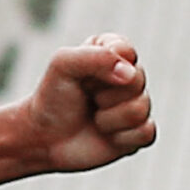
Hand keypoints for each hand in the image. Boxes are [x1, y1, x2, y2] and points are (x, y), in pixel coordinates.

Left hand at [18, 34, 154, 173]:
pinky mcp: (138, 133)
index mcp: (111, 53)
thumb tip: (129, 73)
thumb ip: (94, 57)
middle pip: (137, 80)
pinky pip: (146, 132)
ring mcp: (135, 104)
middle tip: (88, 98)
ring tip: (94, 118)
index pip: (125, 50)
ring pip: (140, 108)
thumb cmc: (52, 98)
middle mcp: (128, 77)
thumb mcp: (63, 65)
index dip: (104, 66)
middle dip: (104, 94)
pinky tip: (105, 135)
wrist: (44, 139)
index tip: (83, 77)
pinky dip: (120, 137)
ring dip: (109, 118)